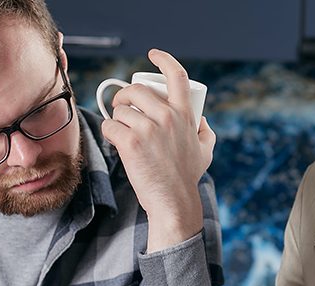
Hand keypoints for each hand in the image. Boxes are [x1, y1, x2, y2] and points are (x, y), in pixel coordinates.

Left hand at [100, 48, 215, 250]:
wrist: (173, 200)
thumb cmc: (187, 177)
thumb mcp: (205, 150)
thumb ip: (205, 132)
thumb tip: (201, 119)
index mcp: (185, 114)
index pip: (177, 75)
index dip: (163, 59)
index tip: (153, 55)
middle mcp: (167, 117)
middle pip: (136, 90)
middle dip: (124, 95)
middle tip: (121, 106)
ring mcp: (148, 129)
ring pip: (120, 110)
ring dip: (116, 118)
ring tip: (121, 131)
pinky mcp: (131, 143)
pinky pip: (110, 126)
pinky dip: (109, 132)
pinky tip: (115, 141)